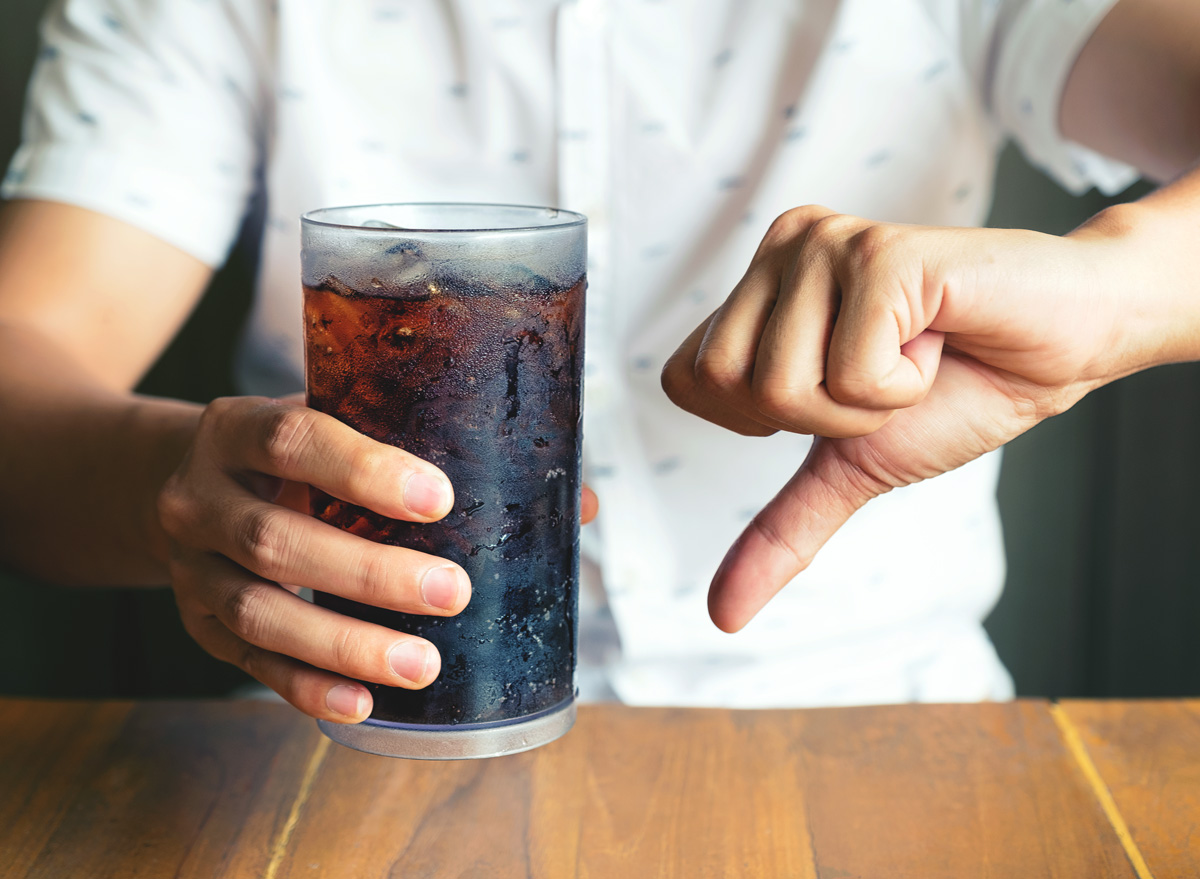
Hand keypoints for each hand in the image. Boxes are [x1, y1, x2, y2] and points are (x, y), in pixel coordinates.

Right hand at [157, 396, 470, 722]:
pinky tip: (363, 701)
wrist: (193, 485)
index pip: (291, 441)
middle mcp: (199, 500)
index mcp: (234, 429)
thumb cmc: (291, 454)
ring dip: (344, 645)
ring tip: (420, 664)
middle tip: (452, 593)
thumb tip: (511, 473)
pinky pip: (250, 663)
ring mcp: (190, 567)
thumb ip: (382, 432)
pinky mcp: (199, 623)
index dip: (364, 471)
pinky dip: (307, 687)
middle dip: (370, 574)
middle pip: (274, 541)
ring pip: (258, 613)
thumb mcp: (320, 421)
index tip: (439, 500)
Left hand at [662, 203, 1169, 632]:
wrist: (1061, 352)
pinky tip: (938, 340)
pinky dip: (905, 386)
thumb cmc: (957, 392)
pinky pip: (851, 374)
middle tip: (881, 376)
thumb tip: (722, 615)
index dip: (759, 415)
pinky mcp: (879, 254)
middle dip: (816, 413)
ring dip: (864, 404)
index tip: (835, 386)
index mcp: (760, 285)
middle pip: (724, 384)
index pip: (686, 380)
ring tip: (913, 357)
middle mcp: (783, 246)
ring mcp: (827, 243)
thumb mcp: (850, 466)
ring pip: (779, 385)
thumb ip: (781, 530)